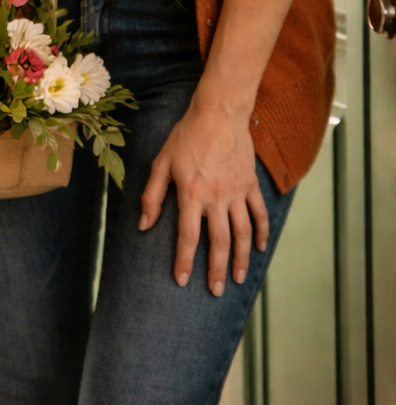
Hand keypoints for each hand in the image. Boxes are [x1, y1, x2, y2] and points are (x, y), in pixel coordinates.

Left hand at [139, 96, 268, 295]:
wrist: (218, 113)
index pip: (187, 236)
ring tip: (239, 278)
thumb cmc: (186, 136)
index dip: (184, 261)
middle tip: (216, 291)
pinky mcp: (250, 184)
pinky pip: (259, 213)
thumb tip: (143, 225)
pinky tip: (259, 247)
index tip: (182, 281)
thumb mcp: (161, 162)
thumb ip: (152, 195)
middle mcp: (216, 198)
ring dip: (241, 259)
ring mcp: (236, 192)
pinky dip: (261, 232)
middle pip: (219, 243)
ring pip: (242, 233)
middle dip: (216, 270)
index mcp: (191, 194)